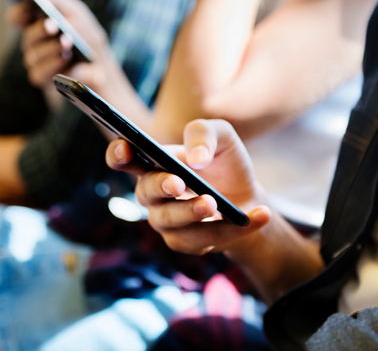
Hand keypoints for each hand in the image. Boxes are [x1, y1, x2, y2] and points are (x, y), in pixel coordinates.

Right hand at [8, 0, 113, 88]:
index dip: (18, 13)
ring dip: (51, 48)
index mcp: (37, 24)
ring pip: (33, 55)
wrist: (100, 65)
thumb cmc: (86, 36)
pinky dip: (53, 64)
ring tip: (66, 42)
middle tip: (53, 25)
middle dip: (40, 30)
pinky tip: (65, 57)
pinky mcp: (42, 78)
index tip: (26, 9)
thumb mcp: (78, 12)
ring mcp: (36, 62)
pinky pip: (39, 72)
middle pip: (28, 36)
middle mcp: (33, 43)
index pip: (17, 17)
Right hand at [106, 119, 270, 254]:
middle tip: (178, 182)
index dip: (118, 153)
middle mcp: (152, 194)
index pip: (123, 158)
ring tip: (215, 203)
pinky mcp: (185, 242)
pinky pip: (204, 239)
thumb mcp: (222, 137)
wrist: (246, 196)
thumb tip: (195, 159)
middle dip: (161, 186)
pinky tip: (259, 215)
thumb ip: (204, 134)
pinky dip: (235, 228)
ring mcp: (165, 221)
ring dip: (192, 212)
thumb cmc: (224, 164)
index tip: (125, 148)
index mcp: (152, 163)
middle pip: (146, 192)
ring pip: (172, 221)